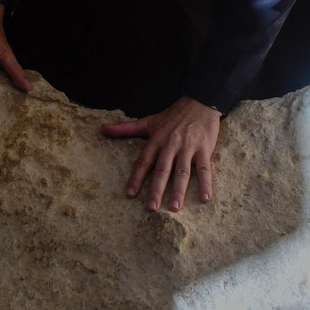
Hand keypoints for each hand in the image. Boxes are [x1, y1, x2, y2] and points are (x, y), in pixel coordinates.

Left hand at [101, 97, 220, 211]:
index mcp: (157, 139)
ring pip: (182, 172)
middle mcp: (171, 144)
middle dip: (156, 189)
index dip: (137, 177)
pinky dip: (205, 183)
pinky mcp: (204, 148)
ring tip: (174, 208)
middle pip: (162, 170)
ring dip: (179, 190)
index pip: (144, 161)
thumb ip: (127, 128)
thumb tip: (103, 129)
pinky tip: (205, 198)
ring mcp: (188, 147)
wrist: (200, 101)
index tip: (130, 194)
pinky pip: (204, 168)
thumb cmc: (173, 115)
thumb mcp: (149, 120)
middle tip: (151, 208)